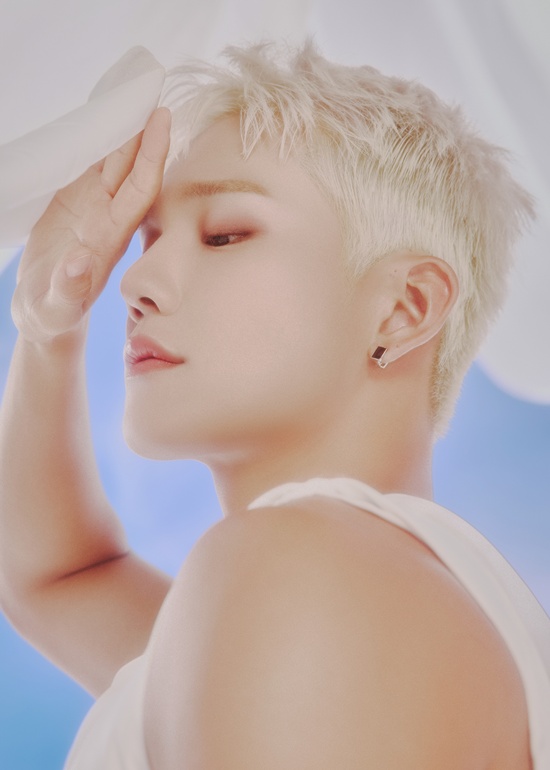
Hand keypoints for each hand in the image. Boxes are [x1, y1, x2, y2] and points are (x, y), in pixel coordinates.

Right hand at [11, 108, 170, 342]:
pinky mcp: (73, 203)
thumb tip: (80, 261)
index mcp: (110, 237)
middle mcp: (107, 217)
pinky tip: (102, 120)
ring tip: (130, 93)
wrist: (45, 313)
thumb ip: (69, 288)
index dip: (152, 156)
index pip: (140, 190)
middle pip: (131, 167)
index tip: (161, 120)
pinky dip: (97, 142)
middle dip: (143, 130)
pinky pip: (90, 166)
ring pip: (112, 162)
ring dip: (123, 131)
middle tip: (151, 88)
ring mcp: (91, 208)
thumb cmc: (53, 314)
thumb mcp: (57, 308)